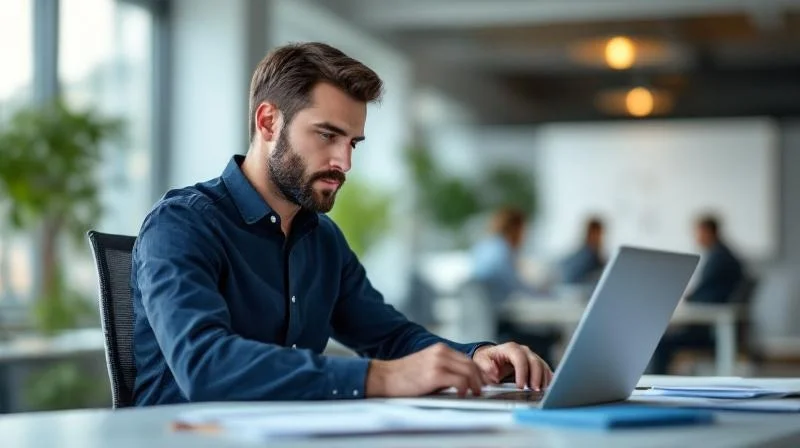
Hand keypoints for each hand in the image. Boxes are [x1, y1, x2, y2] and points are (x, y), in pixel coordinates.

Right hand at [365, 343, 486, 397]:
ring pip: (469, 371)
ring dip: (475, 384)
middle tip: (480, 389)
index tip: (481, 381)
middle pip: (471, 364)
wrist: (385, 377)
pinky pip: (460, 380)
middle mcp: (441, 352)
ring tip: (474, 393)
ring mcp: (438, 362)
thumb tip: (461, 380)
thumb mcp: (427, 365)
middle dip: (479, 378)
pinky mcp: (435, 374)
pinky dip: (465, 388)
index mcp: (440, 349)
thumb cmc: (403, 375)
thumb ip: (444, 368)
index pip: (467, 358)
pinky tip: (462, 394)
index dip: (477, 371)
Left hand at [472, 342, 552, 390]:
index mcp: (510, 348)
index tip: (520, 386)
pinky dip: (547, 380)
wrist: (493, 358)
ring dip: (543, 380)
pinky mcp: (537, 364)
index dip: (522, 372)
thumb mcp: (480, 361)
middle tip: (534, 391)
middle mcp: (524, 351)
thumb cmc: (487, 359)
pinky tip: (545, 389)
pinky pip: (546, 371)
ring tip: (539, 392)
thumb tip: (493, 373)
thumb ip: (486, 366)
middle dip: (536, 377)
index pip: (520, 358)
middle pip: (535, 362)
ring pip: (543, 366)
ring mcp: (532, 356)